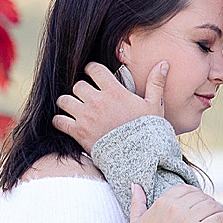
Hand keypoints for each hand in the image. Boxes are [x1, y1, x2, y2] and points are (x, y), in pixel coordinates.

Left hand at [51, 60, 168, 149]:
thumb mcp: (154, 105)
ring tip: (73, 107)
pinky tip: (65, 122)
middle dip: (81, 89)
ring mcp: (86, 117)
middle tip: (85, 95)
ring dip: (67, 103)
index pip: (94, 69)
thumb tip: (163, 63)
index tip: (92, 74)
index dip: (91, 70)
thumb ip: (156, 83)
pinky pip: (59, 121)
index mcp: (114, 92)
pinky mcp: (78, 132)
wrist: (139, 158)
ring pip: (64, 100)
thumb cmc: (148, 132)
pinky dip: (60, 121)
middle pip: (77, 85)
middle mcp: (97, 101)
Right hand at [128, 182, 222, 222]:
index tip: (199, 202)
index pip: (186, 189)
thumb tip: (136, 185)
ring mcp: (187, 220)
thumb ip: (137, 202)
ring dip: (218, 209)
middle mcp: (175, 208)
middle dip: (208, 202)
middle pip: (201, 196)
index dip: (196, 194)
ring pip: (211, 205)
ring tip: (220, 215)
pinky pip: (217, 218)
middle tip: (212, 210)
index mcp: (162, 203)